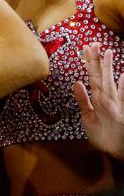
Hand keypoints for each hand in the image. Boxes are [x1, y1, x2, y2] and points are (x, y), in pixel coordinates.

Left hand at [75, 43, 123, 159]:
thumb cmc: (102, 134)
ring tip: (108, 52)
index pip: (93, 76)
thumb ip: (82, 99)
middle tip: (93, 43)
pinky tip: (123, 76)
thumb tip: (77, 82)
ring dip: (108, 69)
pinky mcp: (120, 114)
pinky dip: (123, 88)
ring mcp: (115, 105)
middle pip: (101, 76)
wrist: (113, 152)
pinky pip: (122, 98)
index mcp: (99, 98)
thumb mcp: (87, 115)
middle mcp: (107, 98)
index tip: (87, 47)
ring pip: (109, 83)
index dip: (90, 62)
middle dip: (97, 60)